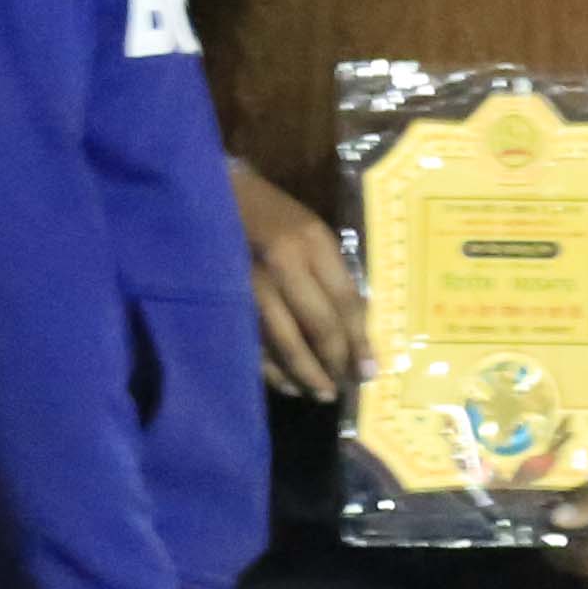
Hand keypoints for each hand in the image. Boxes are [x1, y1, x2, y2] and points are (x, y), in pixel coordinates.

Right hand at [233, 159, 362, 400]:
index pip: (344, 301)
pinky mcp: (226, 300)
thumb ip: (335, 274)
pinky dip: (272, 370)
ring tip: (322, 393)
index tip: (370, 372)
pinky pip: (253, 345)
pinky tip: (288, 385)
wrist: (217, 195)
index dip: (359, 341)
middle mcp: (282, 265)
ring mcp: (250, 285)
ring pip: (284, 343)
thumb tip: (360, 328)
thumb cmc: (275, 214)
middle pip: (318, 326)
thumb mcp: (313, 232)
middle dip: (335, 363)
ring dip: (306, 374)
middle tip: (346, 387)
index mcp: (311, 242)